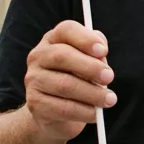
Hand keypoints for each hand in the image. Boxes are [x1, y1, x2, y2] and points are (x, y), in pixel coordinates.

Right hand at [23, 20, 115, 143]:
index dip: (86, 39)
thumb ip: (96, 54)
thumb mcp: (89, 63)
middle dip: (90, 67)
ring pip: (64, 85)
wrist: (56, 114)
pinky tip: (96, 113)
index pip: (66, 30)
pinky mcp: (35, 104)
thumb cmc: (78, 80)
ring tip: (109, 99)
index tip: (104, 51)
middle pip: (62, 56)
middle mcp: (38, 56)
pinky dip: (84, 111)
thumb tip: (101, 56)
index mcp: (53, 40)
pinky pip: (62, 108)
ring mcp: (33, 80)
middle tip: (110, 77)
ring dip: (92, 93)